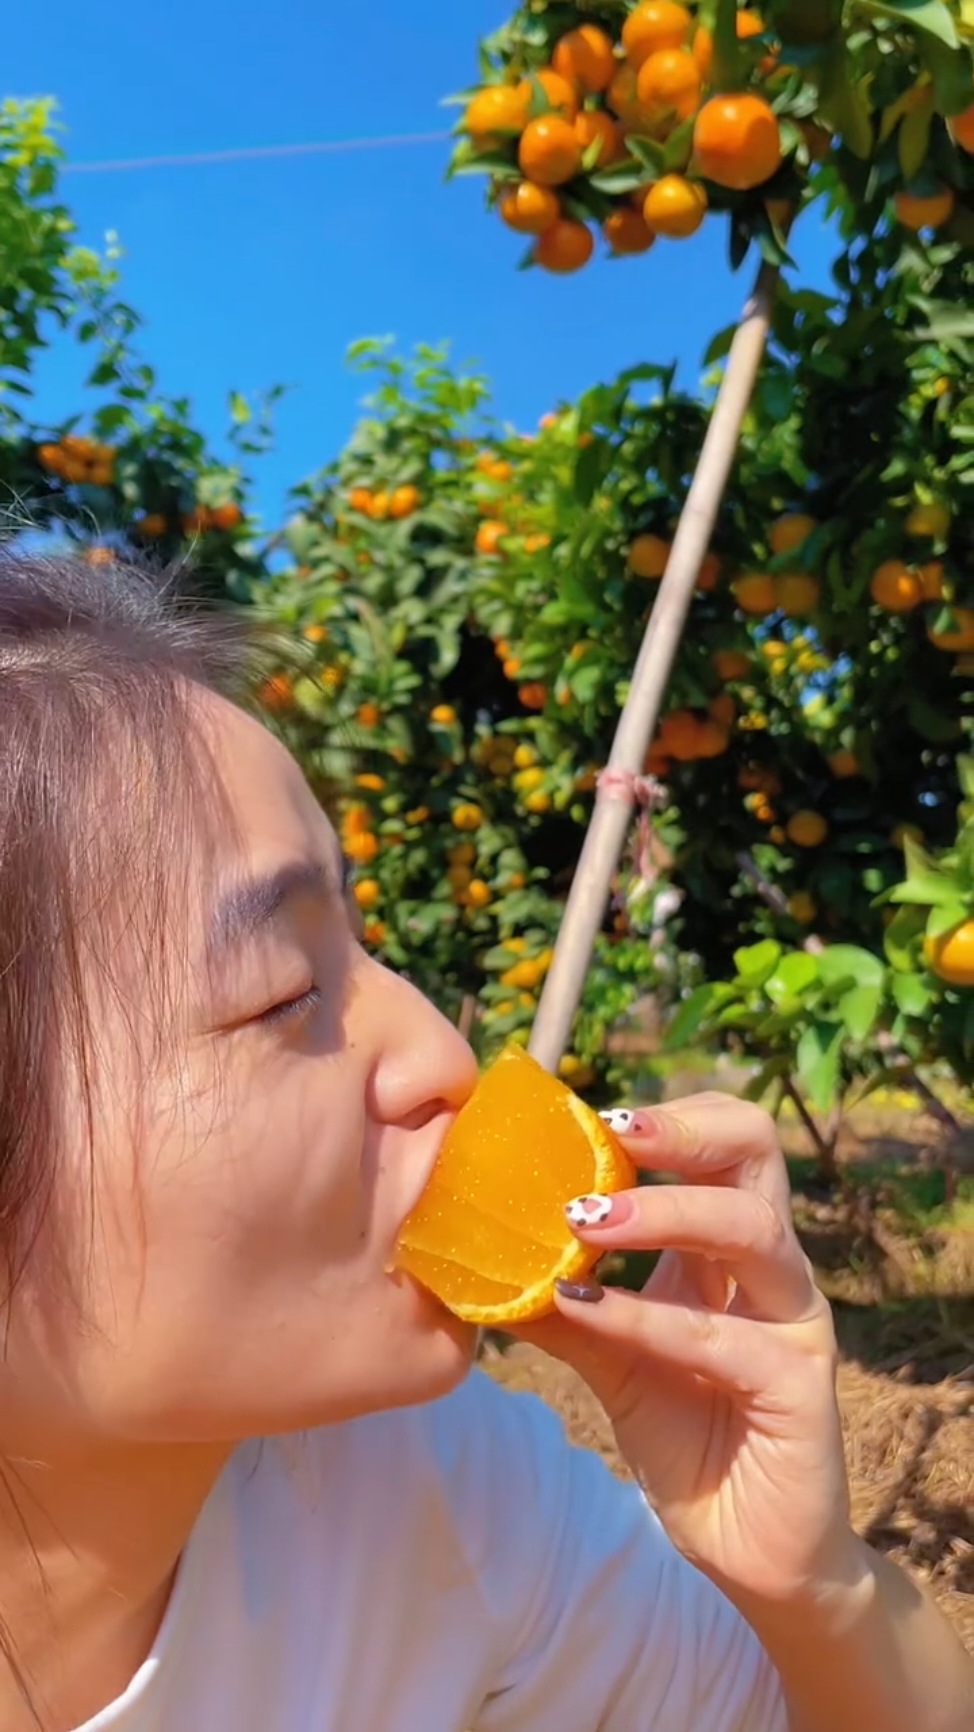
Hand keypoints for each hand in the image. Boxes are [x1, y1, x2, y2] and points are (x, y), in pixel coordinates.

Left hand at [515, 1094, 854, 1612]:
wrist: (745, 1547)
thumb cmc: (683, 1432)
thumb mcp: (607, 1351)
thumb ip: (558, 1297)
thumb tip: (477, 1251)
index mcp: (730, 1245)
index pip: (723, 1140)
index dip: (666, 1116)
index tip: (588, 1113)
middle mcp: (771, 1267)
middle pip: (758, 1149)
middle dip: (683, 1129)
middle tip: (609, 1131)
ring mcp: (795, 1322)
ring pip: (752, 1228)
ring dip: (665, 1212)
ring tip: (584, 1219)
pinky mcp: (801, 1387)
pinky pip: (726, 1337)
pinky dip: (649, 1316)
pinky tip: (588, 1309)